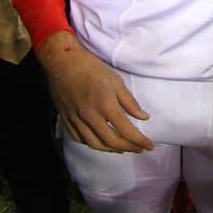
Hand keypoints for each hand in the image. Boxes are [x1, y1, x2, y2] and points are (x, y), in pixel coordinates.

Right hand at [37, 32, 152, 152]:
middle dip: (128, 148)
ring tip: (123, 149)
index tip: (149, 146)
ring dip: (111, 150)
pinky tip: (101, 143)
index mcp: (105, 105)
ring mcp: (77, 120)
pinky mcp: (67, 120)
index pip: (126, 130)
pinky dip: (93, 144)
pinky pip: (81, 139)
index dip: (139, 141)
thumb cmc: (91, 68)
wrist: (63, 63)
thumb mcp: (116, 81)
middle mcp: (90, 116)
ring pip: (95, 144)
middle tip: (138, 149)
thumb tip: (144, 117)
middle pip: (111, 141)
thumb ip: (130, 102)